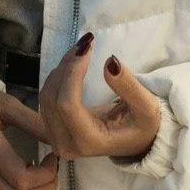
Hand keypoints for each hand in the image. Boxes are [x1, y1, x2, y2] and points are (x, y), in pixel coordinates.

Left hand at [38, 33, 160, 161]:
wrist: (134, 142)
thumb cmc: (141, 126)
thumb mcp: (146, 107)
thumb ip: (129, 87)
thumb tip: (110, 62)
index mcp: (90, 142)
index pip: (68, 104)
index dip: (72, 73)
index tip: (87, 48)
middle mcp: (67, 145)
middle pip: (52, 98)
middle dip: (66, 66)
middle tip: (85, 44)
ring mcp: (55, 140)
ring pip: (45, 96)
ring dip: (60, 68)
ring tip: (80, 51)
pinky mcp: (51, 130)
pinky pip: (43, 100)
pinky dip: (54, 78)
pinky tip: (67, 64)